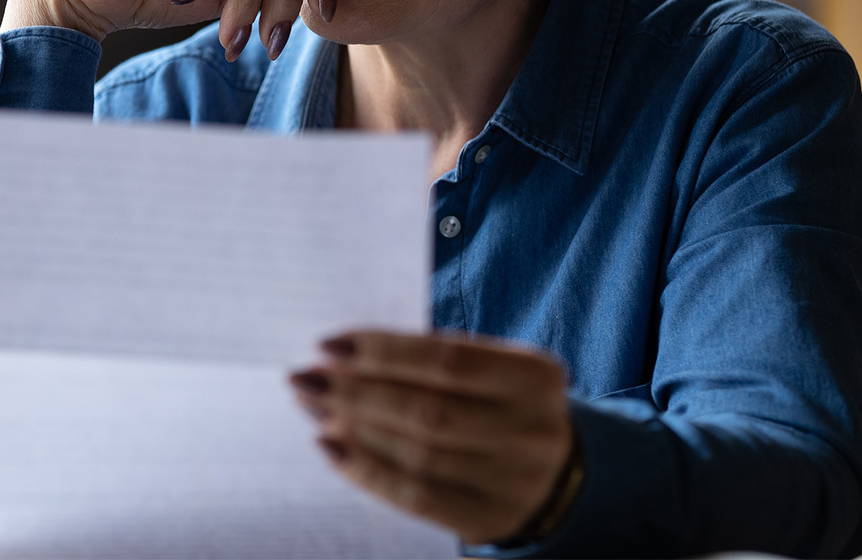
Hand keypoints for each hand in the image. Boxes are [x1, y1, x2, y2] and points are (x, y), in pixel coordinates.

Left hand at [290, 330, 574, 543]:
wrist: (557, 474)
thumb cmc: (499, 403)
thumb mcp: (491, 371)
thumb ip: (433, 360)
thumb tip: (342, 354)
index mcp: (534, 375)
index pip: (445, 358)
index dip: (382, 351)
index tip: (328, 344)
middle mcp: (532, 429)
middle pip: (426, 410)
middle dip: (355, 392)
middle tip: (305, 377)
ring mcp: (515, 480)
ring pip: (417, 454)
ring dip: (353, 429)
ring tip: (312, 407)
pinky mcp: (490, 518)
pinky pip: (416, 496)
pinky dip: (366, 471)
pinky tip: (331, 449)